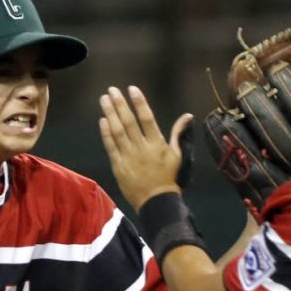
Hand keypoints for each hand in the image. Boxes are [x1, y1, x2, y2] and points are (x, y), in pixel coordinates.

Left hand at [98, 85, 192, 211]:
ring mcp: (129, 157)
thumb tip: (187, 116)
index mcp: (157, 144)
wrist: (156, 201)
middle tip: (112, 90)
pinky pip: (111, 147)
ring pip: (118, 132)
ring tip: (104, 99)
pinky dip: (106, 133)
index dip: (139, 103)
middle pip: (129, 122)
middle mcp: (142, 148)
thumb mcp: (176, 154)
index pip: (147, 119)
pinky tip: (102, 120)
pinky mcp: (119, 166)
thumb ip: (178, 133)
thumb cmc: (168, 176)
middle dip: (120, 104)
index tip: (132, 89)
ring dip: (110, 114)